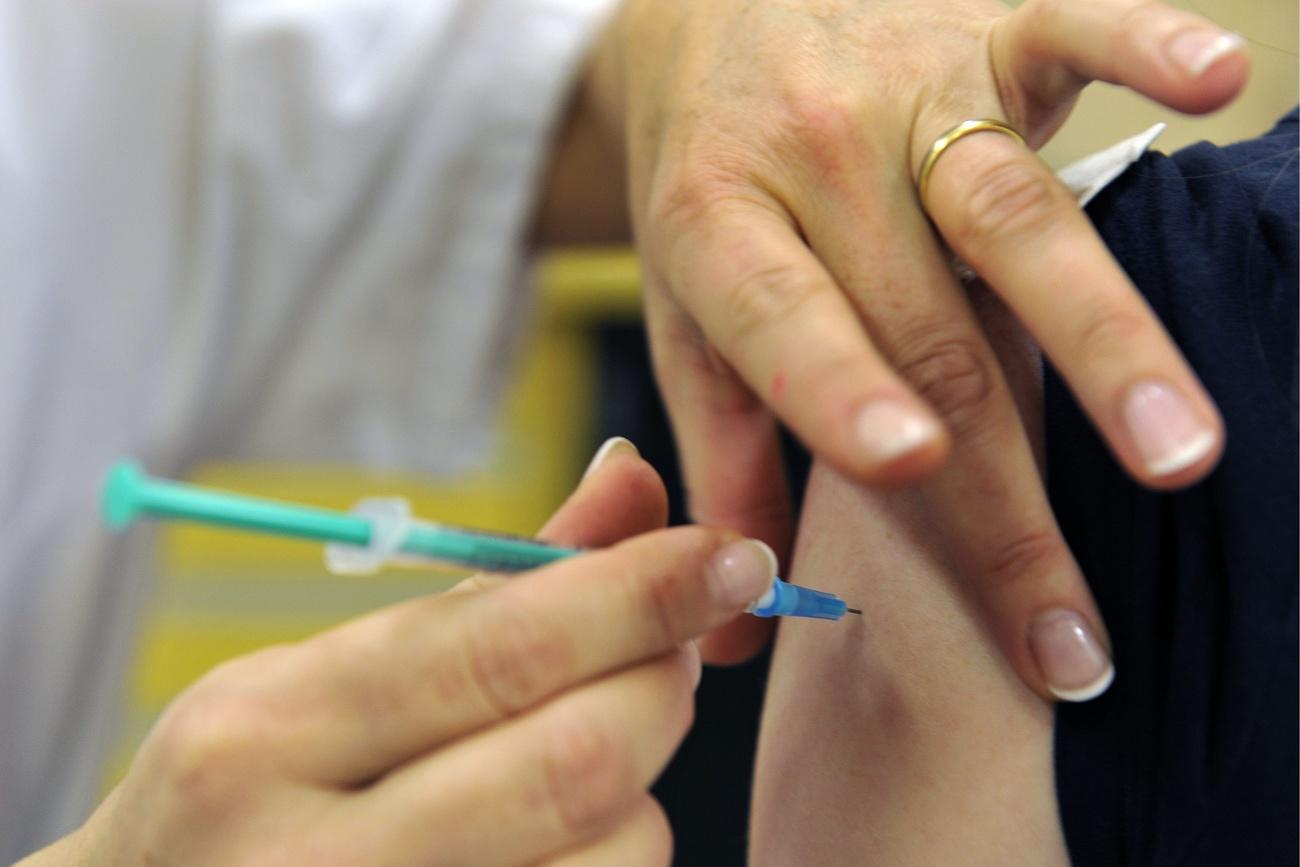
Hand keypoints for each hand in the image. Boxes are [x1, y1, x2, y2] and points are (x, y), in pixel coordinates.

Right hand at [31, 440, 775, 865]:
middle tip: (669, 652)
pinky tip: (568, 836)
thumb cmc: (250, 795)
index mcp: (265, 734)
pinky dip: (618, 853)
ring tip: (587, 765)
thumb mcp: (321, 677)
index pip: (497, 648)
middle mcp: (307, 862)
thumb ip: (491, 586)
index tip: (731, 556)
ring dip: (643, 790)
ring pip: (617, 850)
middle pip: (577, 759)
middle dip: (661, 686)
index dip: (640, 594)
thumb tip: (633, 478)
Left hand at [584, 0, 1246, 689]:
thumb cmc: (706, 186)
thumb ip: (717, 452)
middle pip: (926, 326)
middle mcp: (815, 157)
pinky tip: (1218, 79)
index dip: (840, 390)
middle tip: (1070, 614)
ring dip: (1104, 335)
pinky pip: (1070, 29)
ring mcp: (909, 88)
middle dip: (1004, 483)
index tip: (907, 465)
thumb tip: (736, 620)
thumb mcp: (680, 311)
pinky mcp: (986, 29)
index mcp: (717, 224)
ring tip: (1180, 451)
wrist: (707, 12)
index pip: (781, 319)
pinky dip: (1145, 46)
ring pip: (1016, 214)